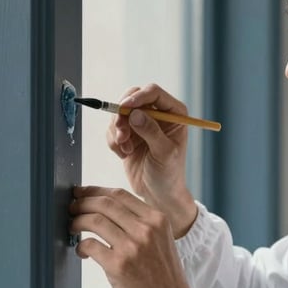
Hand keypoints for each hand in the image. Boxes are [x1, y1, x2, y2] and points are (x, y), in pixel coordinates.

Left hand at [69, 185, 209, 287]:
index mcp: (158, 219)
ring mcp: (132, 246)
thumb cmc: (163, 278)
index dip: (95, 191)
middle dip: (82, 202)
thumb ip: (142, 224)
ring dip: (77, 221)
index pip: (120, 194)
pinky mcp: (118, 265)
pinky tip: (82, 252)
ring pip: (94, 220)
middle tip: (71, 208)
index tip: (82, 194)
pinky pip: (90, 245)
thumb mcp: (161, 241)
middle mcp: (146, 229)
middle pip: (104, 203)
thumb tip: (107, 211)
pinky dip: (81, 246)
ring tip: (72, 228)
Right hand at [107, 84, 196, 237]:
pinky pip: (112, 128)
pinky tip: (123, 154)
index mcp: (174, 113)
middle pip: (133, 97)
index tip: (124, 108)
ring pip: (119, 112)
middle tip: (121, 134)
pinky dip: (113, 140)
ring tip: (125, 150)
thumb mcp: (164, 154)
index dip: (138, 97)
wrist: (159, 195)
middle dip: (122, 114)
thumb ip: (151, 132)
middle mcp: (158, 114)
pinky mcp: (128, 134)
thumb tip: (135, 114)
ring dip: (117, 131)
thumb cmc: (169, 175)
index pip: (153, 92)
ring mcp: (142, 123)